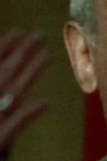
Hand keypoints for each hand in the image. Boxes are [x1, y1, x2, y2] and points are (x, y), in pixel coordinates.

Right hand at [0, 30, 49, 160]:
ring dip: (28, 73)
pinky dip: (27, 113)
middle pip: (0, 76)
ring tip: (48, 55)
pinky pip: (12, 125)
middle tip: (38, 35)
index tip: (17, 34)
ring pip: (8, 94)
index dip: (2, 52)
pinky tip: (45, 102)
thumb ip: (7, 115)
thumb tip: (23, 96)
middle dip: (19, 54)